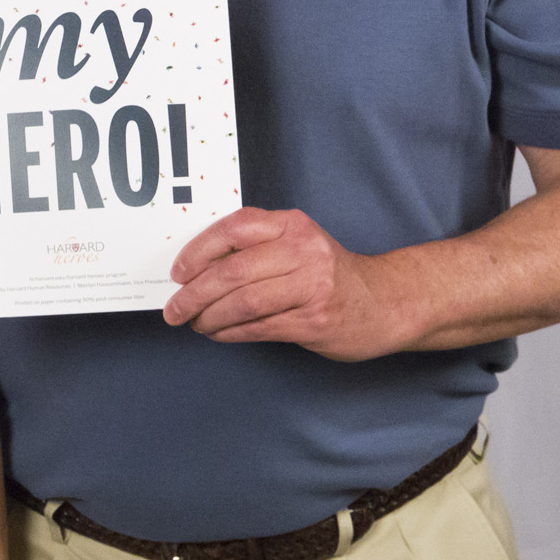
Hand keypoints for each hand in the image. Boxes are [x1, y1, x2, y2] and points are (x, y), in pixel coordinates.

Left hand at [162, 206, 404, 360]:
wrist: (385, 303)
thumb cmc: (328, 274)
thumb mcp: (297, 244)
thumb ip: (255, 248)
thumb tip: (195, 268)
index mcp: (291, 225)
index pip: (234, 228)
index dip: (198, 251)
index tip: (178, 272)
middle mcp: (302, 251)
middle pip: (233, 271)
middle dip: (194, 294)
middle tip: (175, 309)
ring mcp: (311, 287)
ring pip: (242, 303)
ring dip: (209, 317)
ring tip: (195, 323)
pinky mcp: (314, 321)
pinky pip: (259, 327)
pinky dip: (231, 333)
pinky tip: (219, 334)